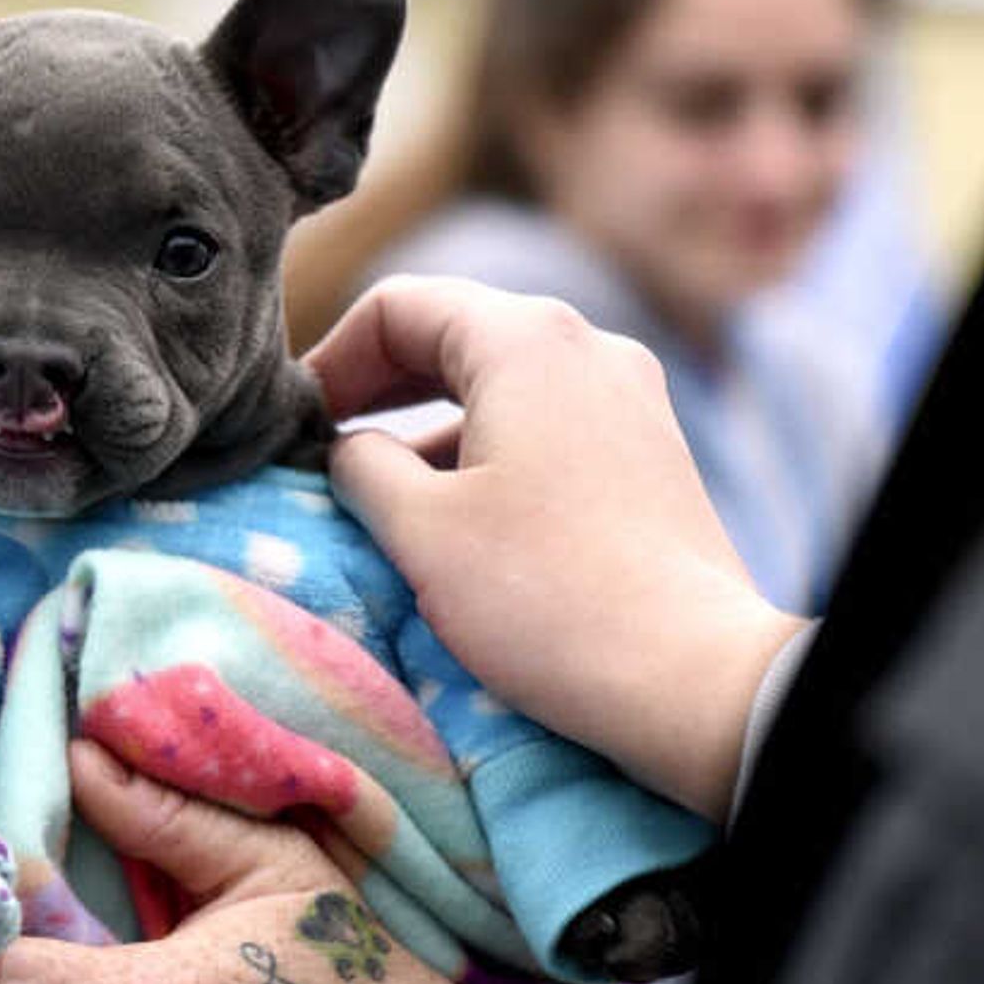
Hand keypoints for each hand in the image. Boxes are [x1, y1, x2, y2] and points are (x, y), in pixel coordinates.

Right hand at [308, 275, 803, 817]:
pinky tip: (459, 524)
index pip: (398, 306)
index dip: (330, 360)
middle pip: (453, 337)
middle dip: (378, 391)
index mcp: (526, 339)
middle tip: (323, 452)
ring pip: (501, 386)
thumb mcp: (420, 528)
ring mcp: (631, 397)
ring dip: (431, 432)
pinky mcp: (651, 452)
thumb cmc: (546, 597)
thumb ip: (359, 465)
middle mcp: (588, 346)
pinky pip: (547, 426)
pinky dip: (488, 455)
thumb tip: (345, 448)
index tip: (294, 426)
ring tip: (384, 502)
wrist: (690, 678)